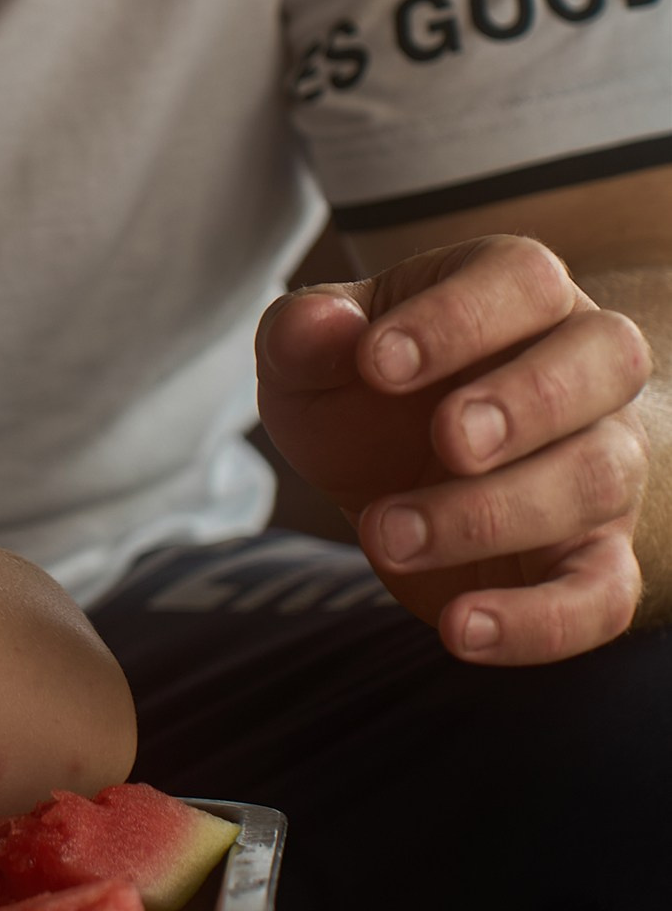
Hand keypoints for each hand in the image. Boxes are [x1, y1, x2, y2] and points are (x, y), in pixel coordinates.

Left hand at [257, 236, 650, 663]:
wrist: (404, 477)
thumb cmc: (364, 396)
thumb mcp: (310, 359)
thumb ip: (304, 334)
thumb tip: (322, 323)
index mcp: (516, 293)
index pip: (524, 280)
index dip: (460, 319)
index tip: (376, 362)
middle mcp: (583, 368)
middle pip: (605, 359)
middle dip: (525, 402)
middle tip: (446, 440)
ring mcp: (602, 463)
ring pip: (598, 477)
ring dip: (494, 514)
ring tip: (387, 535)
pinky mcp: (595, 559)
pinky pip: (604, 595)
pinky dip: (541, 622)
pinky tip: (461, 630)